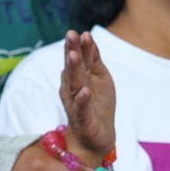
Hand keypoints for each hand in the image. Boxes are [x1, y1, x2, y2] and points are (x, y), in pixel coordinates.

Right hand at [57, 30, 115, 156]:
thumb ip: (93, 59)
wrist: (94, 138)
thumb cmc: (96, 105)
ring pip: (74, 84)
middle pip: (72, 67)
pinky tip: (84, 91)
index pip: (77, 58)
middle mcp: (73, 88)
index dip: (78, 46)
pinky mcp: (82, 119)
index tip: (79, 32)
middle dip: (71, 51)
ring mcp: (76, 103)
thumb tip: (87, 37)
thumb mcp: (99, 77)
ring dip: (73, 69)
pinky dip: (82, 100)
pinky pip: (81, 108)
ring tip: (74, 55)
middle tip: (70, 36)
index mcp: (78, 77)